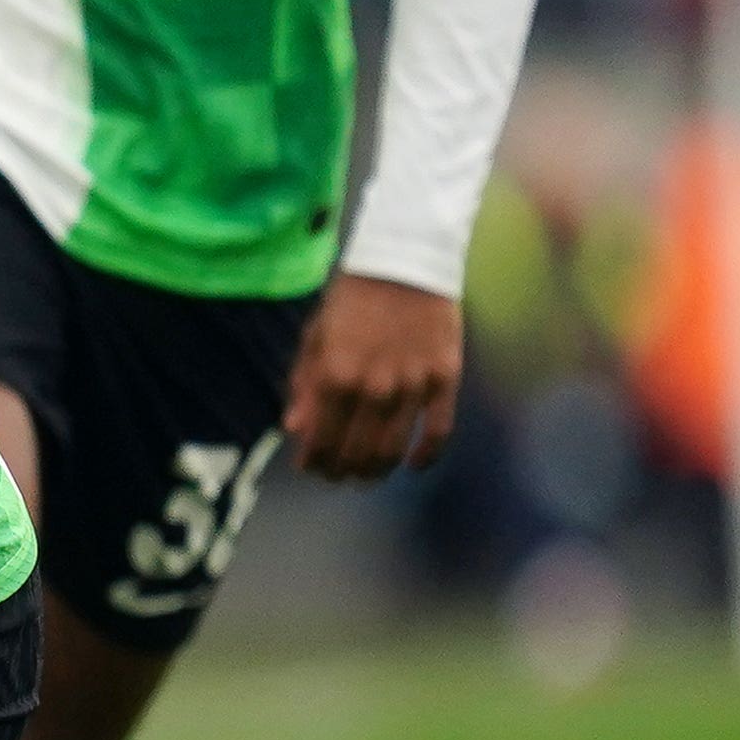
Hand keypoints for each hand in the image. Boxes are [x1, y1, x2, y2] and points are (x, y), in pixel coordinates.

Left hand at [282, 274, 462, 481]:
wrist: (405, 264)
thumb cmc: (352, 301)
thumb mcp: (316, 338)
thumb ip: (305, 386)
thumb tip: (294, 430)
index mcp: (336, 376)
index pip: (322, 439)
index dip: (315, 461)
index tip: (311, 467)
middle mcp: (374, 387)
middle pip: (357, 451)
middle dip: (342, 471)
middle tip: (338, 475)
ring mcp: (413, 386)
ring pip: (394, 449)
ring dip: (377, 470)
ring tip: (368, 476)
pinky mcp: (445, 380)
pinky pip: (438, 431)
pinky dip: (426, 456)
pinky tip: (414, 465)